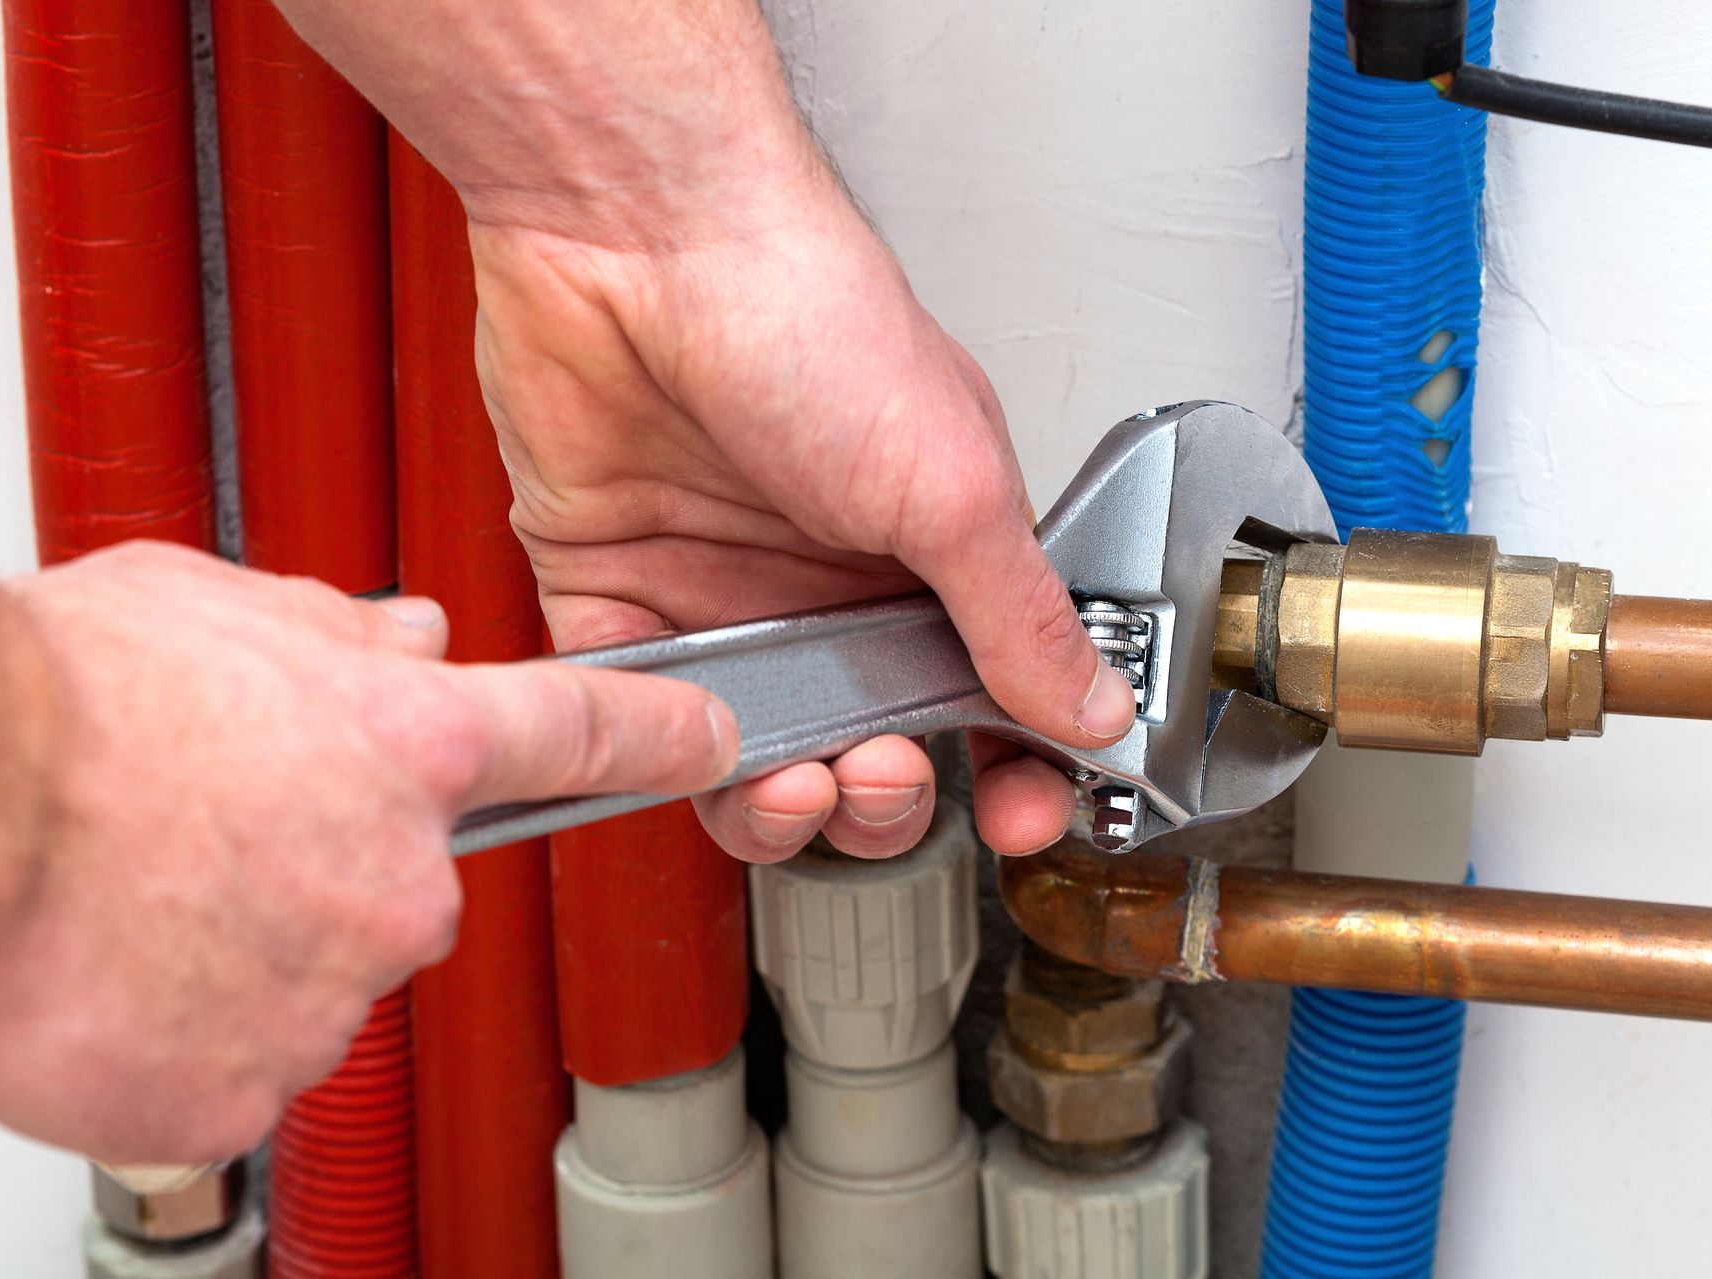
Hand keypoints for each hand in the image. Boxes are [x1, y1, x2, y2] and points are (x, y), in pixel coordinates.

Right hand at [0, 542, 734, 1163]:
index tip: (712, 740)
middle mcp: (398, 874)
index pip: (582, 730)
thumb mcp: (221, 604)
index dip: (662, 735)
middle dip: (337, 871)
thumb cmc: (63, 696)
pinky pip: (240, 1067)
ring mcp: (331, 990)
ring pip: (321, 982)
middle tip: (219, 839)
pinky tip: (120, 973)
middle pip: (414, 888)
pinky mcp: (244, 1087)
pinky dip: (187, 1036)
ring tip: (144, 895)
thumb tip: (408, 635)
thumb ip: (341, 634)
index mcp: (408, 742)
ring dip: (250, 953)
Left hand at [270, 0, 1136, 863]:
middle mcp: (832, 580)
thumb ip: (1020, 615)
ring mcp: (726, 592)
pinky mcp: (619, 591)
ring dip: (780, 803)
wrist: (632, 238)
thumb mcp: (950, 482)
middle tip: (878, 779)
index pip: (991, 693)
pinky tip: (694, 743)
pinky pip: (640, 711)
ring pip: (758, 754)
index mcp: (932, 549)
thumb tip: (1093, 708)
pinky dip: (665, 751)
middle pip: (873, 746)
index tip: (1014, 813)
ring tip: (792, 783)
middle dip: (884, 799)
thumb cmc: (802, 309)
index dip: (1009, 769)